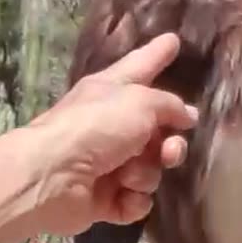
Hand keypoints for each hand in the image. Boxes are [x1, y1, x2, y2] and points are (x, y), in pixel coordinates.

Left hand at [24, 32, 197, 236]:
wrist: (53, 176)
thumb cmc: (95, 127)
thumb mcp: (140, 102)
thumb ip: (169, 105)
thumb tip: (187, 115)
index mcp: (111, 91)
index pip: (141, 66)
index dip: (157, 55)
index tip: (173, 41)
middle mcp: (109, 125)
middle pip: (156, 132)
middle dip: (170, 145)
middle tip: (168, 151)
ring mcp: (106, 165)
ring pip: (150, 170)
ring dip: (145, 174)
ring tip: (127, 175)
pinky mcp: (103, 199)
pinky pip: (135, 201)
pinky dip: (132, 200)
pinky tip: (121, 196)